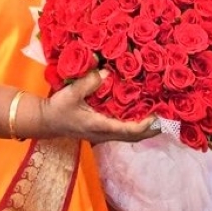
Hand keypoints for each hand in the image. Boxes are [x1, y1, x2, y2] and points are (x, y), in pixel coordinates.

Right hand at [37, 71, 159, 143]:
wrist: (46, 122)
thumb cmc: (57, 109)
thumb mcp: (71, 94)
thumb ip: (88, 82)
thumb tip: (106, 73)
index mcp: (98, 126)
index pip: (126, 130)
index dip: (143, 125)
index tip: (156, 117)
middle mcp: (103, 134)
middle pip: (132, 137)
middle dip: (150, 130)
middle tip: (166, 120)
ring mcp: (102, 135)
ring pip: (128, 136)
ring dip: (144, 130)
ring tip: (158, 118)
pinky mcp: (100, 131)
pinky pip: (122, 132)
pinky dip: (135, 127)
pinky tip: (141, 117)